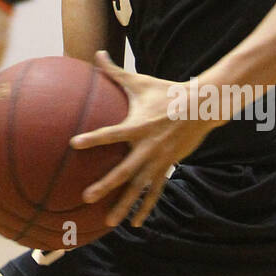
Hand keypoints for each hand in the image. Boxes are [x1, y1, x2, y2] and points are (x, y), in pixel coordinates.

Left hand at [69, 52, 221, 227]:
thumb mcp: (140, 82)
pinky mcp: (168, 167)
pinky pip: (155, 191)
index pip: (111, 133)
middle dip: (105, 185)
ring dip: (124, 205)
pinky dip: (145, 207)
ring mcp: (159, 160)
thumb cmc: (166, 91)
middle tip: (86, 197)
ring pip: (139, 188)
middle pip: (124, 170)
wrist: (201, 106)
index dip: (93, 139)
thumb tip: (97, 53)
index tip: (73, 144)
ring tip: (109, 222)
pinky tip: (136, 223)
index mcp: (138, 126)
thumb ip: (114, 71)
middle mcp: (147, 147)